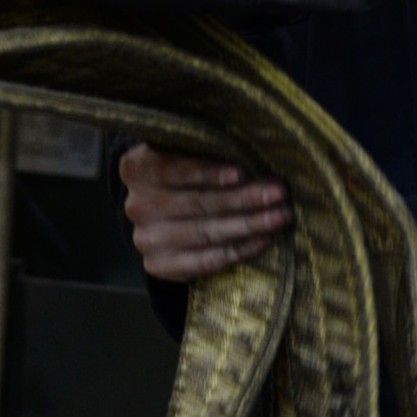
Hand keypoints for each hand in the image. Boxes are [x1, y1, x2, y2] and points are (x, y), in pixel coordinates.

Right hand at [118, 144, 291, 281]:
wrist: (158, 210)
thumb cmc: (182, 169)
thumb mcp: (184, 151)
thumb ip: (206, 152)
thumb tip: (255, 154)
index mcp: (136, 168)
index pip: (172, 169)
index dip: (207, 172)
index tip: (241, 173)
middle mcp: (136, 205)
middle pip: (196, 203)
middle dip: (243, 198)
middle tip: (278, 194)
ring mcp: (146, 239)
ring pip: (205, 233)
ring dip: (249, 225)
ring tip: (279, 217)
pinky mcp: (159, 265)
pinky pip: (205, 261)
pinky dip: (238, 250)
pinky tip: (262, 240)